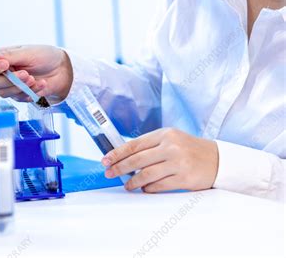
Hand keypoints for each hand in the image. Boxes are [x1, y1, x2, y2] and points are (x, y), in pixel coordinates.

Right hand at [0, 45, 72, 101]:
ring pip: (4, 93)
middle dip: (10, 80)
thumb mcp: (27, 53)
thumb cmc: (45, 56)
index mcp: (0, 59)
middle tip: (26, 74)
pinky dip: (31, 92)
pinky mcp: (20, 96)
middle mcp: (1, 73)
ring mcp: (10, 86)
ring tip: (34, 79)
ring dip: (20, 87)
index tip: (5, 65)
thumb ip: (9, 56)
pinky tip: (42, 84)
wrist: (62, 69)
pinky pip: (19, 98)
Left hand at [101, 128, 218, 192]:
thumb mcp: (171, 139)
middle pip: (137, 159)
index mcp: (165, 134)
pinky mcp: (184, 179)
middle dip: (119, 168)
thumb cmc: (189, 149)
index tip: (105, 160)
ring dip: (133, 182)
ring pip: (146, 174)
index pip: (134, 144)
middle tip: (109, 173)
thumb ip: (150, 146)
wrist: (218, 160)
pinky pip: (159, 186)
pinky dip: (148, 188)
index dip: (117, 153)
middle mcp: (171, 147)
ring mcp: (178, 163)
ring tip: (127, 185)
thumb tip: (123, 157)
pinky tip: (144, 189)